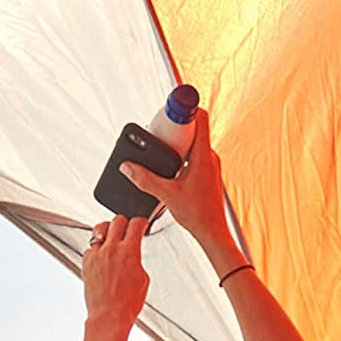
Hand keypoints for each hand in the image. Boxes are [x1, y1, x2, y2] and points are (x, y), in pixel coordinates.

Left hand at [82, 214, 149, 327]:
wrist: (109, 316)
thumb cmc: (127, 303)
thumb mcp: (143, 279)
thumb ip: (137, 260)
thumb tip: (133, 254)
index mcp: (129, 251)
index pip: (136, 223)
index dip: (141, 222)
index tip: (141, 225)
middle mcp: (111, 249)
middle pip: (117, 220)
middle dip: (124, 223)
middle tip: (127, 230)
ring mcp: (96, 255)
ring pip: (99, 228)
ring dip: (107, 230)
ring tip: (111, 238)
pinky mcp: (86, 263)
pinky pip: (90, 248)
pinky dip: (96, 249)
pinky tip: (101, 257)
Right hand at [119, 109, 228, 249]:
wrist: (212, 231)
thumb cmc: (197, 214)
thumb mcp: (166, 195)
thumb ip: (145, 180)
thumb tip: (127, 167)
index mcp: (203, 155)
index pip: (200, 118)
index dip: (186, 108)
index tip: (171, 110)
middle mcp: (210, 156)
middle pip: (196, 128)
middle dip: (177, 125)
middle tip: (161, 129)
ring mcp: (211, 164)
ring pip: (196, 141)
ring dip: (180, 140)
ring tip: (163, 146)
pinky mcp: (209, 172)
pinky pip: (197, 154)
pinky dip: (184, 153)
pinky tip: (172, 163)